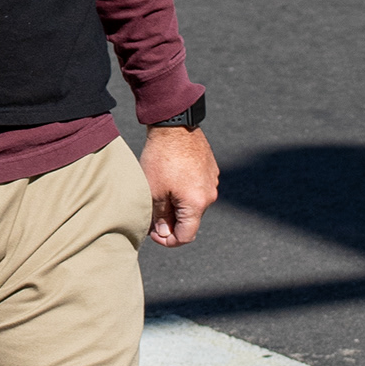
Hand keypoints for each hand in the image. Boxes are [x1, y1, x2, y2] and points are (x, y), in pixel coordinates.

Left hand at [140, 124, 218, 247]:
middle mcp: (209, 195)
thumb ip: (159, 216)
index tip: (153, 232)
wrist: (174, 125)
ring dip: (177, 204)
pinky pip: (197, 188)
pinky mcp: (210, 169)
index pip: (186, 236)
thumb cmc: (161, 158)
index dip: (167, 240)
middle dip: (170, 220)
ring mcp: (212, 181)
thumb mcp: (154, 191)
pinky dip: (183, 190)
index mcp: (197, 203)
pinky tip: (169, 178)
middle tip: (151, 210)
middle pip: (190, 220)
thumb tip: (163, 232)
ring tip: (160, 190)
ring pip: (193, 204)